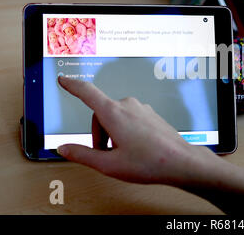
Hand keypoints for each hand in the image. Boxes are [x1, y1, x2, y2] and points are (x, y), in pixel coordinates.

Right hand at [57, 76, 243, 205]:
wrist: (180, 161)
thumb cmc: (148, 162)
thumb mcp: (108, 164)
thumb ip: (82, 154)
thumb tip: (64, 148)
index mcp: (114, 113)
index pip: (87, 93)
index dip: (73, 86)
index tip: (64, 80)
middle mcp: (127, 105)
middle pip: (101, 113)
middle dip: (98, 133)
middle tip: (105, 154)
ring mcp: (141, 108)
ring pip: (116, 116)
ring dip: (112, 132)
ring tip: (122, 154)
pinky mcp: (150, 114)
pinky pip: (130, 118)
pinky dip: (125, 130)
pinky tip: (134, 148)